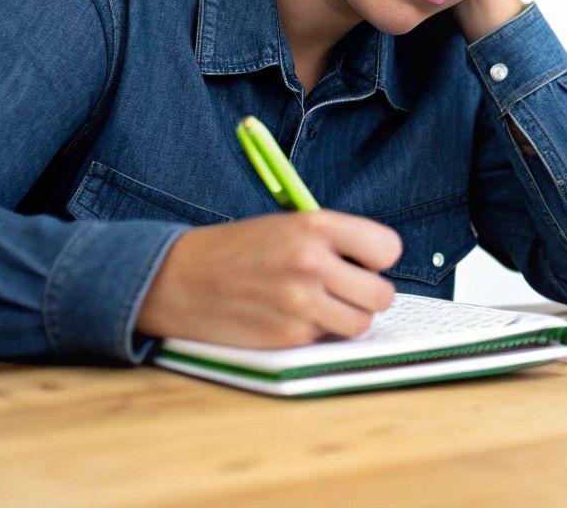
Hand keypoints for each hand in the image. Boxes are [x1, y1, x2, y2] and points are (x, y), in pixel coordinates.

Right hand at [135, 211, 401, 347]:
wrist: (178, 279)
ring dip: (346, 319)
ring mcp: (300, 303)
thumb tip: (378, 266)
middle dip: (367, 295)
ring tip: (318, 305)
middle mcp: (311, 263)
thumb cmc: (237, 251)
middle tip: (344, 290)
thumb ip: (334, 242)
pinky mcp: (287, 337)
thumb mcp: (286, 226)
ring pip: (360, 323)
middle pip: (381, 294)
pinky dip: (316, 333)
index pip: (388, 248)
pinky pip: (327, 340)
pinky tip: (290, 317)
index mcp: (315, 226)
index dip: (377, 258)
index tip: (363, 262)